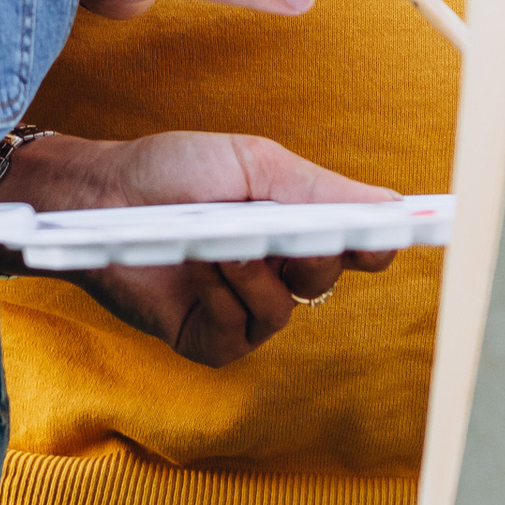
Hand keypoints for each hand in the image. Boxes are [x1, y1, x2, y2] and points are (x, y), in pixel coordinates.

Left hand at [0, 130, 399, 366]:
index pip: (357, 242)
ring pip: (284, 309)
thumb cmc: (174, 170)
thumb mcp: (253, 164)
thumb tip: (391, 205)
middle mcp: (278, 269)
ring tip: (213, 241)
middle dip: (302, 248)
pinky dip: (219, 300)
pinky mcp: (210, 340)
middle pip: (327, 275)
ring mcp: (244, 308)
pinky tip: (195, 272)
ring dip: (249, 272)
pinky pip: (240, 336)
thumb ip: (320, 190)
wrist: (101, 197)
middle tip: (273, 227)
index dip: (381, 240)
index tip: (403, 233)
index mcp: (296, 222)